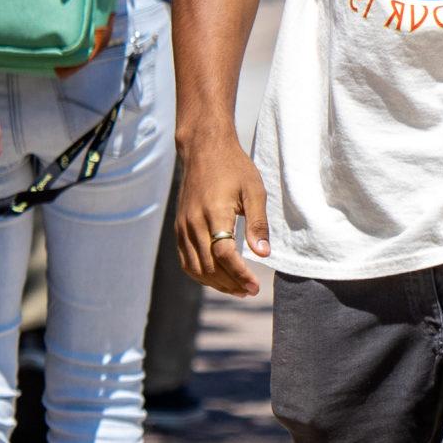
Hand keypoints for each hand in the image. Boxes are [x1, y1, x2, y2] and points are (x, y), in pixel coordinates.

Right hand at [176, 134, 270, 297]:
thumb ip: (258, 224)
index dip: (239, 274)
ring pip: (194, 267)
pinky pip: (185, 259)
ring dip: (215, 283)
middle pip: (208, 266)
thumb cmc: (235, 168)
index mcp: (214, 213)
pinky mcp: (178, 227)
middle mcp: (193, 223)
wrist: (204, 150)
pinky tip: (218, 278)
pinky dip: (200, 274)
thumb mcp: (255, 192)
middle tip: (251, 291)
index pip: (224, 255)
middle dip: (230, 283)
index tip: (255, 287)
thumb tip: (263, 254)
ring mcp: (182, 227)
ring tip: (238, 289)